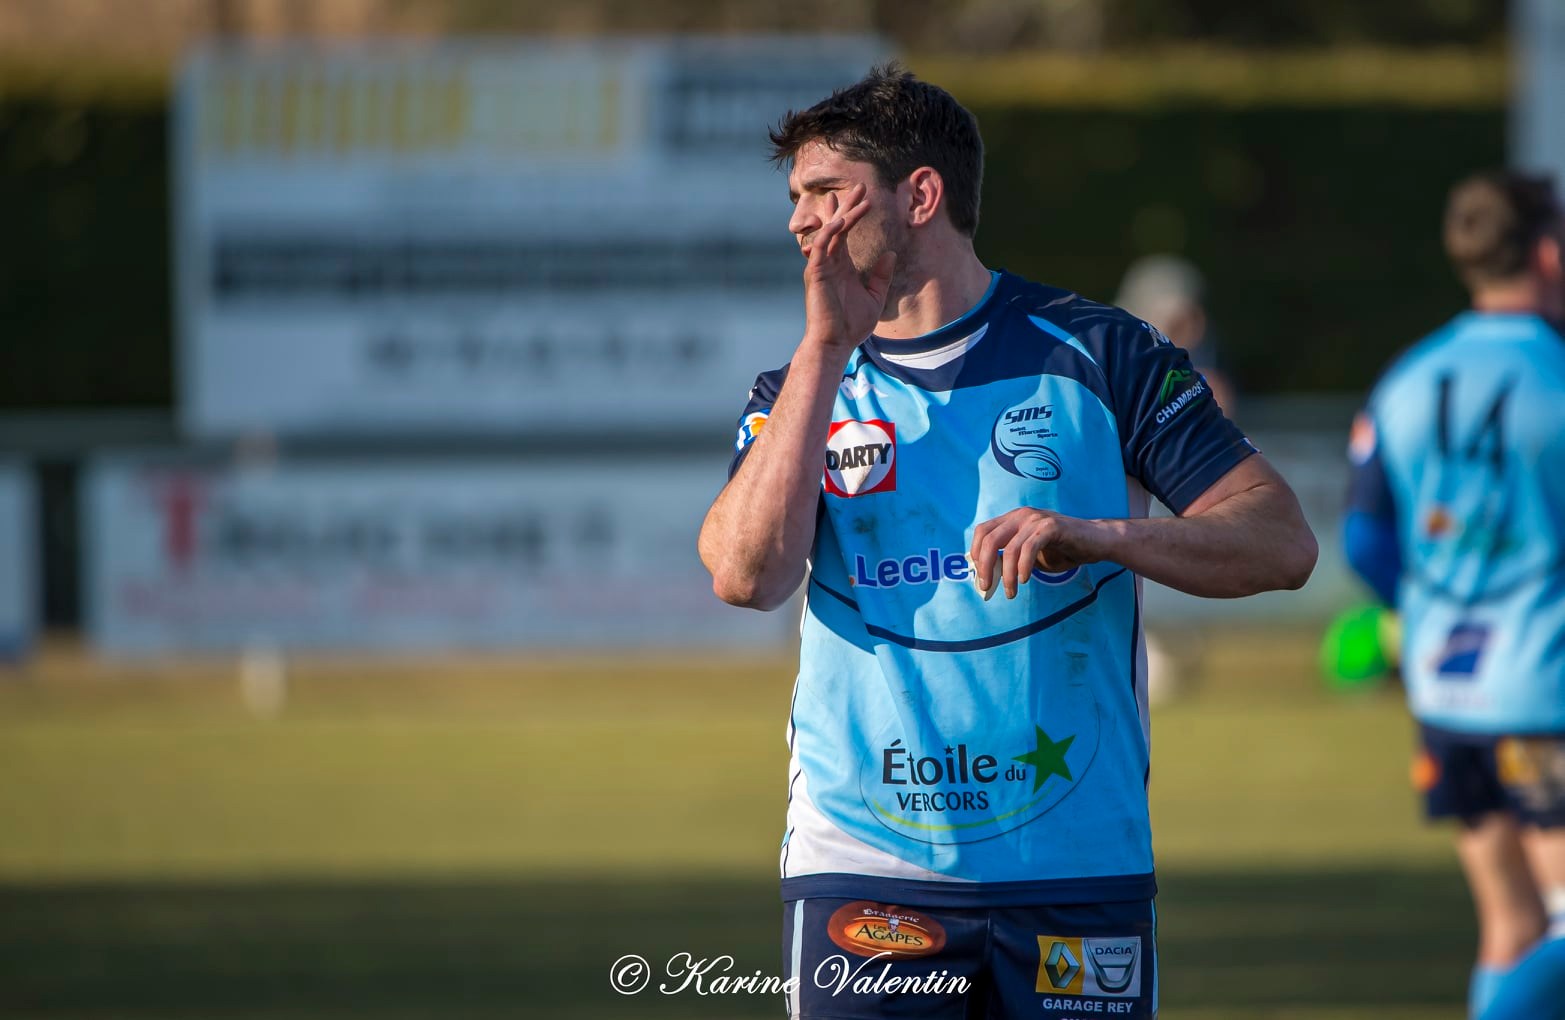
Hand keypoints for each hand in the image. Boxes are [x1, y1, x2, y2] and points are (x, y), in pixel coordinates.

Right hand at [802, 183, 896, 351]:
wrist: (836, 342)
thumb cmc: (851, 324)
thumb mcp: (875, 296)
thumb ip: (882, 275)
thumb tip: (891, 254)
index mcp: (841, 265)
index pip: (845, 232)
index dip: (852, 213)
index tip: (864, 197)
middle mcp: (829, 261)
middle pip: (836, 225)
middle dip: (847, 205)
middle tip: (859, 186)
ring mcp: (820, 266)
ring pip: (830, 232)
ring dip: (843, 214)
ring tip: (858, 199)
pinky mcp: (815, 273)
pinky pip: (821, 246)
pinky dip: (830, 232)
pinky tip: (840, 221)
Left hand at [969, 508, 1104, 599]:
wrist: (1095, 542)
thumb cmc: (1062, 550)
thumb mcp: (1030, 556)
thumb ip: (1009, 560)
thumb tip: (987, 576)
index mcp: (1013, 519)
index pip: (982, 531)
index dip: (975, 553)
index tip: (980, 575)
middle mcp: (1021, 515)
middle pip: (989, 540)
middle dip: (984, 567)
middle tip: (987, 588)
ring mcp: (1036, 519)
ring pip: (1009, 549)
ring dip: (1006, 575)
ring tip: (1011, 592)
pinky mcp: (1051, 527)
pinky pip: (1029, 548)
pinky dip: (1023, 567)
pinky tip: (1025, 579)